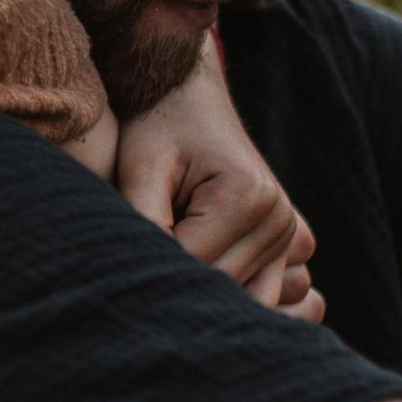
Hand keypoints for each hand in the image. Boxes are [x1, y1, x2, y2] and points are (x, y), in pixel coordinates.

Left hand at [115, 38, 321, 317]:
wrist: (187, 100)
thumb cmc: (158, 128)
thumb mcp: (142, 168)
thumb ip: (144, 221)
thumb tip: (139, 277)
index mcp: (249, 198)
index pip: (191, 264)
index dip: (148, 267)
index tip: (116, 265)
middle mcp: (278, 220)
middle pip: (218, 287)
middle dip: (172, 283)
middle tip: (129, 273)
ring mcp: (286, 236)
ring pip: (240, 301)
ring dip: (198, 295)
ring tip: (157, 272)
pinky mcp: (282, 246)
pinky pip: (257, 294)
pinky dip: (222, 295)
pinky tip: (187, 281)